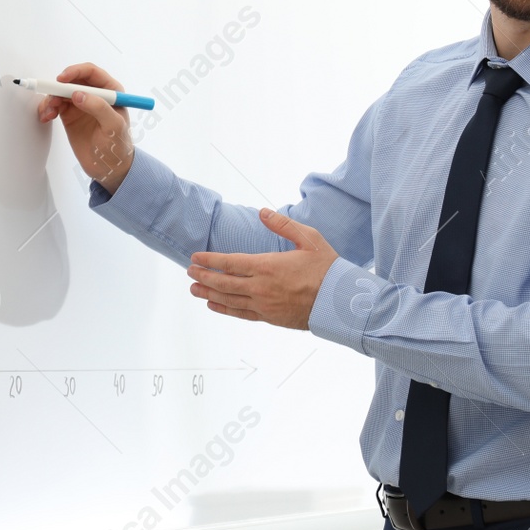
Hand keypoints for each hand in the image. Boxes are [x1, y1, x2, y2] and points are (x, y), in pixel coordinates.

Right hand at [35, 62, 134, 193]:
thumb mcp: (113, 126)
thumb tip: (78, 94)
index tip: (62, 79)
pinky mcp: (70, 115)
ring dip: (51, 98)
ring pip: (61, 92)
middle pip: (72, 80)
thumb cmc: (118, 146)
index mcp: (111, 91)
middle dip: (59, 87)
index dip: (75, 72)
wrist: (109, 168)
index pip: (91, 73)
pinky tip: (46, 116)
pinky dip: (48, 108)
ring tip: (49, 112)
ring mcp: (81, 104)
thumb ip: (99, 108)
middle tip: (52, 99)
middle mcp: (95, 94)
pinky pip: (55, 104)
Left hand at [186, 209, 338, 329]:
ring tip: (194, 288)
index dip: (210, 260)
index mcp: (267, 266)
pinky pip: (241, 313)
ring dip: (208, 293)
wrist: (340, 301)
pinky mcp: (269, 318)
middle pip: (223, 282)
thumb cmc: (327, 268)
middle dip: (203, 276)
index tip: (195, 257)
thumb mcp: (309, 238)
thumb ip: (283, 224)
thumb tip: (262, 212)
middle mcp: (261, 287)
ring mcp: (263, 304)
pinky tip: (214, 305)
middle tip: (189, 271)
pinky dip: (224, 309)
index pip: (229, 263)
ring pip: (228, 299)